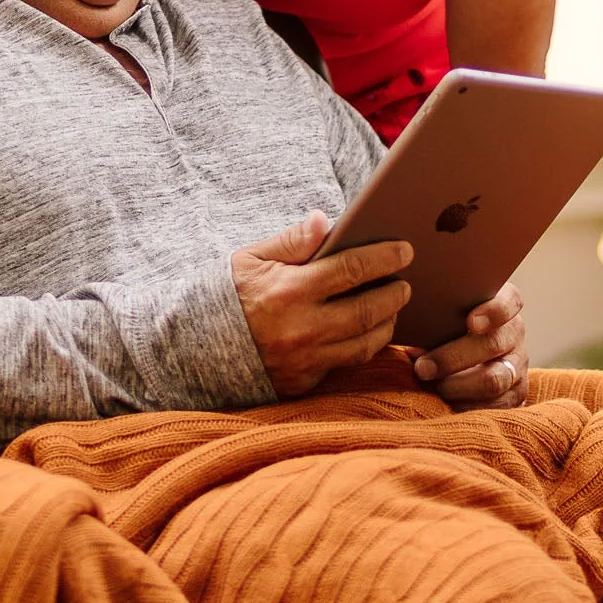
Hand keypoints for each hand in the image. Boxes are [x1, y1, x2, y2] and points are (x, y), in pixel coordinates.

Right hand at [233, 211, 413, 397]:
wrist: (196, 347)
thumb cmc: (229, 295)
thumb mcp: (252, 259)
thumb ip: (293, 241)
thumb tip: (325, 220)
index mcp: (290, 291)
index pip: (352, 269)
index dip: (385, 258)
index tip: (405, 250)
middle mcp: (302, 329)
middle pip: (368, 311)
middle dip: (395, 294)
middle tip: (406, 283)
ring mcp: (305, 360)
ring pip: (365, 343)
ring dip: (387, 324)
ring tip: (392, 307)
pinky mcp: (304, 382)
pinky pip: (346, 364)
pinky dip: (364, 346)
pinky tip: (370, 331)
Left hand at [411, 280, 527, 410]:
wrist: (463, 358)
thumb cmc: (444, 329)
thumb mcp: (444, 317)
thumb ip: (434, 319)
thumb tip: (411, 337)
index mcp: (502, 305)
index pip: (509, 302)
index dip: (493, 312)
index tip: (470, 322)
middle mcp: (514, 334)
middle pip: (493, 344)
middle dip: (454, 358)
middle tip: (423, 368)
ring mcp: (517, 366)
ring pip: (495, 379)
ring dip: (458, 386)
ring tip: (432, 388)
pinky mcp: (515, 394)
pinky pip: (496, 406)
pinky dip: (467, 406)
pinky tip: (444, 405)